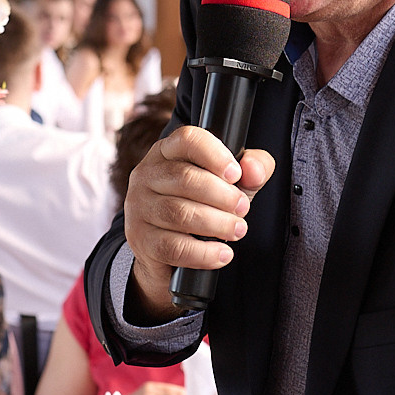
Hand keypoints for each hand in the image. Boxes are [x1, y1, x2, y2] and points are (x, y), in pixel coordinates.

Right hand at [124, 126, 275, 320]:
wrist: (170, 254)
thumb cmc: (203, 206)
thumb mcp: (231, 184)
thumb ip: (252, 170)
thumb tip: (254, 170)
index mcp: (167, 152)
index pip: (187, 139)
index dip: (215, 154)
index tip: (236, 174)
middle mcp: (147, 175)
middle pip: (185, 178)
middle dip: (222, 196)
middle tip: (243, 209)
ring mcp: (139, 208)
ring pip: (179, 213)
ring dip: (217, 223)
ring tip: (237, 230)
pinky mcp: (141, 240)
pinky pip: (173, 247)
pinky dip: (203, 253)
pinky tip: (222, 254)